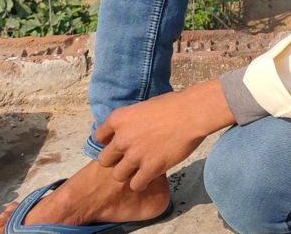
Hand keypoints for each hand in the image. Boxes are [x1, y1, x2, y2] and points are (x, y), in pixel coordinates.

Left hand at [96, 80, 234, 190]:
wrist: (192, 113)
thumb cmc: (173, 104)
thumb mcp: (144, 106)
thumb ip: (132, 121)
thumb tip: (131, 129)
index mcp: (119, 118)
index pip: (98, 136)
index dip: (108, 142)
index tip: (117, 143)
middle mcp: (122, 138)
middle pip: (104, 160)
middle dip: (115, 161)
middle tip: (128, 159)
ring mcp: (135, 155)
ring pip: (118, 175)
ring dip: (127, 174)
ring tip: (139, 169)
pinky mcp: (149, 168)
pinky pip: (135, 185)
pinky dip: (142, 183)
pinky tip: (150, 176)